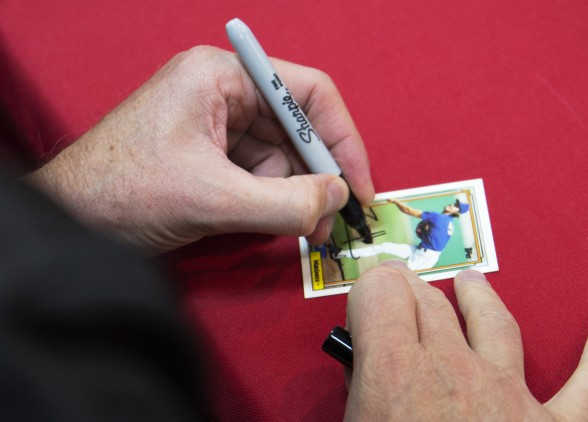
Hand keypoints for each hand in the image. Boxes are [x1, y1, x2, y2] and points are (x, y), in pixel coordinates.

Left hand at [25, 46, 373, 252]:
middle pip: (296, 128)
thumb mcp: (213, 198)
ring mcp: (215, 124)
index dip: (342, 141)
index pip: (307, 93)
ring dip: (294, 194)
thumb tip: (338, 199)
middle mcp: (221, 92)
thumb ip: (286, 202)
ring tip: (298, 230)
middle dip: (317, 177)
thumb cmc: (120, 193)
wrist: (69, 221)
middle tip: (333, 220)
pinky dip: (273, 200)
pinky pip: (260, 173)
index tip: (360, 186)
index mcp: (220, 76)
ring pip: (280, 156)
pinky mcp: (210, 155)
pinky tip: (269, 223)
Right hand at [345, 262, 587, 420]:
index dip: (368, 292)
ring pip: (495, 321)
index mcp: (396, 377)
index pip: (382, 292)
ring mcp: (509, 397)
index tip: (365, 305)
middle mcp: (454, 372)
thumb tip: (359, 380)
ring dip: (479, 297)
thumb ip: (355, 400)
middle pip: (431, 300)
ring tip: (471, 284)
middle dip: (410, 292)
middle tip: (400, 297)